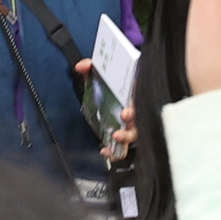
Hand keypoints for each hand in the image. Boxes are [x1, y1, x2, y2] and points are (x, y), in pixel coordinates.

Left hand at [75, 56, 138, 171]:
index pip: (139, 103)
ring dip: (125, 139)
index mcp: (135, 97)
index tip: (126, 112)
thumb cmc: (114, 84)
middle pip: (138, 123)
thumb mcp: (103, 74)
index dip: (135, 109)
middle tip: (124, 118)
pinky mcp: (123, 138)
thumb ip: (92, 68)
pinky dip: (114, 153)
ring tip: (115, 136)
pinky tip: (104, 151)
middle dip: (131, 126)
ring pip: (133, 137)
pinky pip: (122, 149)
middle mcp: (136, 113)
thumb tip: (81, 66)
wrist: (119, 92)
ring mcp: (131, 127)